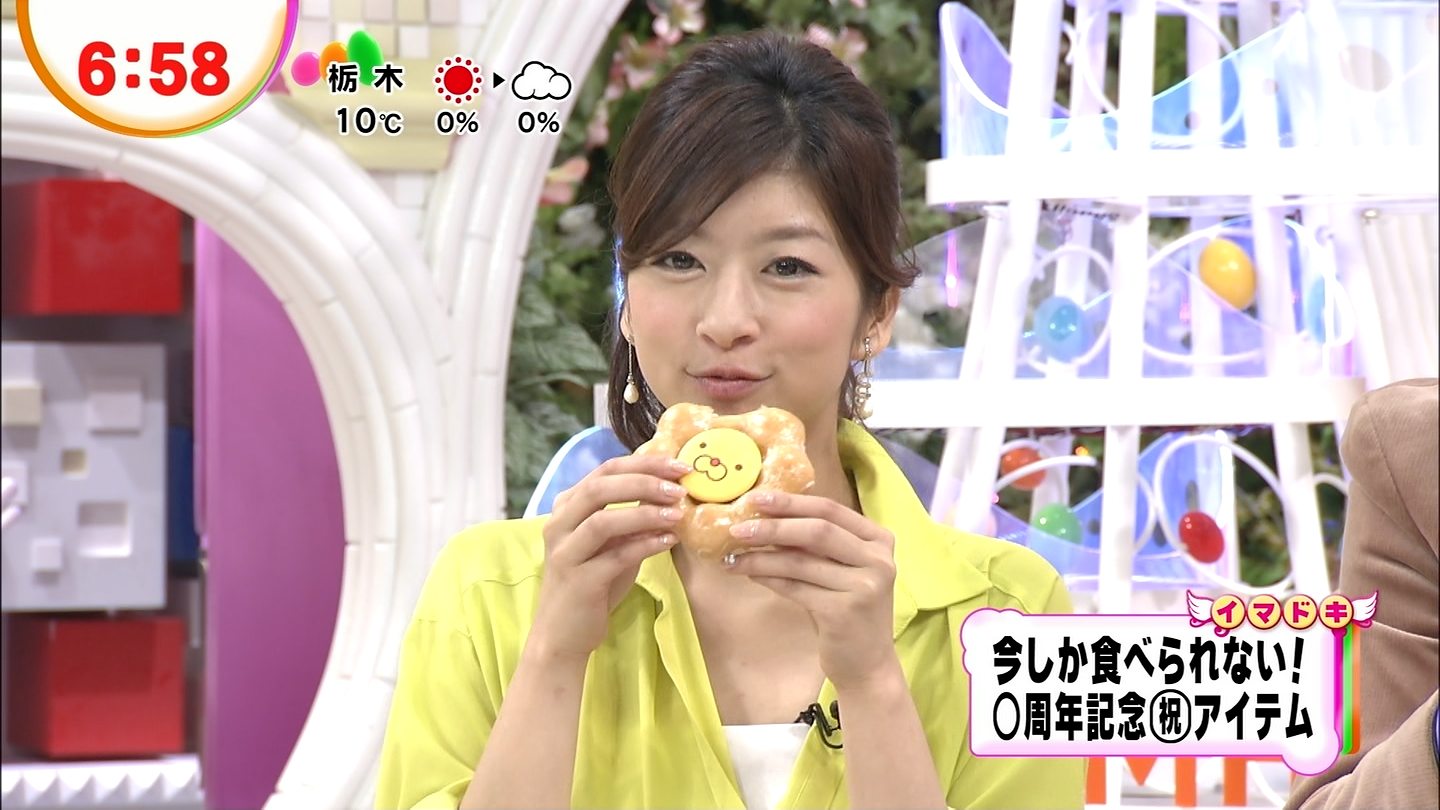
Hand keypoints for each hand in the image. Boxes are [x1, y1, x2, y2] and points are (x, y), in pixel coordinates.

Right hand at [531, 454, 692, 661]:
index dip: (644, 463)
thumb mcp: (612, 545)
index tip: (679, 465)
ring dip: (645, 513)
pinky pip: (614, 555)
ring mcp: (565, 552)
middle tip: (681, 486)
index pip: (605, 470)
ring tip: (678, 513)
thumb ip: (632, 519)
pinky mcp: (578, 580)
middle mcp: (559, 524)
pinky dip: (645, 544)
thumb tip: (670, 493)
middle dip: (645, 481)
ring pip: (603, 519)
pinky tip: (669, 541)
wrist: (564, 635)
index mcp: (567, 508)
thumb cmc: (592, 586)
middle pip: (600, 487)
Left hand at [722, 491, 898, 689]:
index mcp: (879, 540)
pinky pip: (795, 587)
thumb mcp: (840, 570)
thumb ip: (816, 545)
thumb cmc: (848, 612)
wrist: (867, 665)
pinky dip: (768, 579)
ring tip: (733, 556)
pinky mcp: (844, 611)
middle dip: (772, 527)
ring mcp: (864, 586)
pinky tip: (749, 574)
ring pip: (801, 561)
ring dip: (761, 557)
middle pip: (817, 531)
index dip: (791, 502)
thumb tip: (765, 518)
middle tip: (737, 528)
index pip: (830, 510)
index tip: (756, 499)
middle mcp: (878, 560)